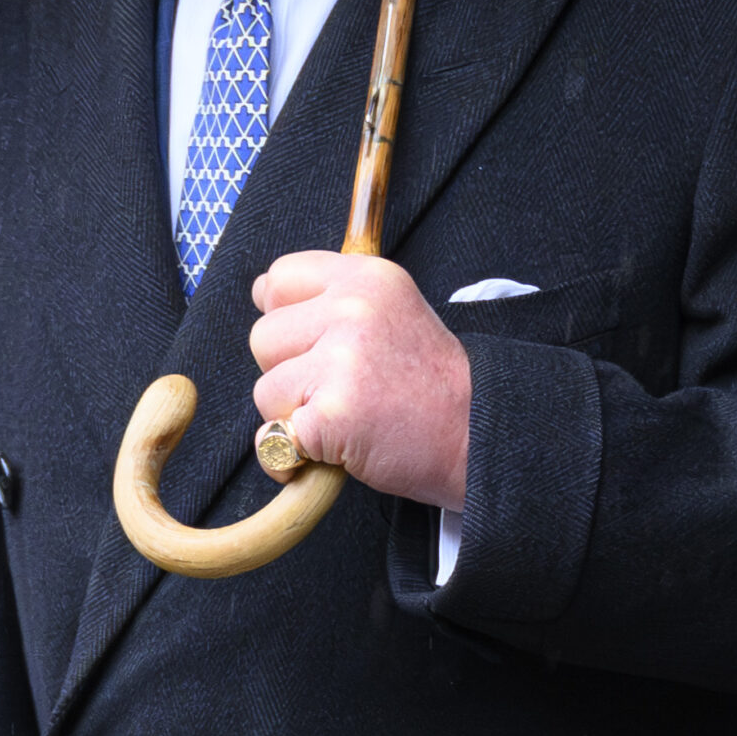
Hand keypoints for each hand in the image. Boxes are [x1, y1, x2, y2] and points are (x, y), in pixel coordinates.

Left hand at [249, 252, 470, 510]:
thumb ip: (332, 298)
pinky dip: (292, 457)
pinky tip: (333, 451)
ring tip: (346, 417)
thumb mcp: (393, 311)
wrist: (478, 436)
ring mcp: (342, 361)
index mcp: (366, 278)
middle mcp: (352, 310)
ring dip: (293, 415)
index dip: (286, 317)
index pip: (279, 278)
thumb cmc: (431, 384)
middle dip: (289, 371)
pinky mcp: (333, 414)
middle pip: (263, 337)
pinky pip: (273, 438)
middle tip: (343, 388)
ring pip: (265, 389)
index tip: (316, 344)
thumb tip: (259, 291)